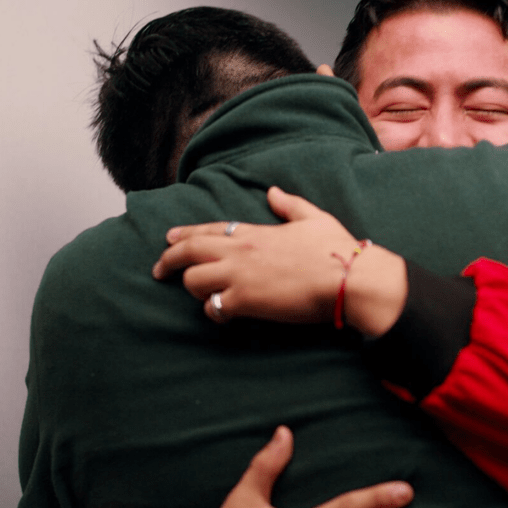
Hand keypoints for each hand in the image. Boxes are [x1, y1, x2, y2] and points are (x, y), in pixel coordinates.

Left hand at [153, 186, 407, 335]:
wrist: (348, 279)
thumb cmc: (337, 250)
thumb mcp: (315, 218)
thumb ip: (291, 205)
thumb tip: (274, 192)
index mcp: (255, 231)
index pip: (209, 229)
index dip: (184, 234)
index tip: (168, 239)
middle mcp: (241, 250)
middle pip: (188, 252)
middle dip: (168, 261)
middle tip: (159, 271)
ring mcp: (240, 275)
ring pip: (193, 281)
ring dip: (195, 290)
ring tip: (205, 296)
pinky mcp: (246, 301)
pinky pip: (213, 308)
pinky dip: (214, 312)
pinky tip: (224, 315)